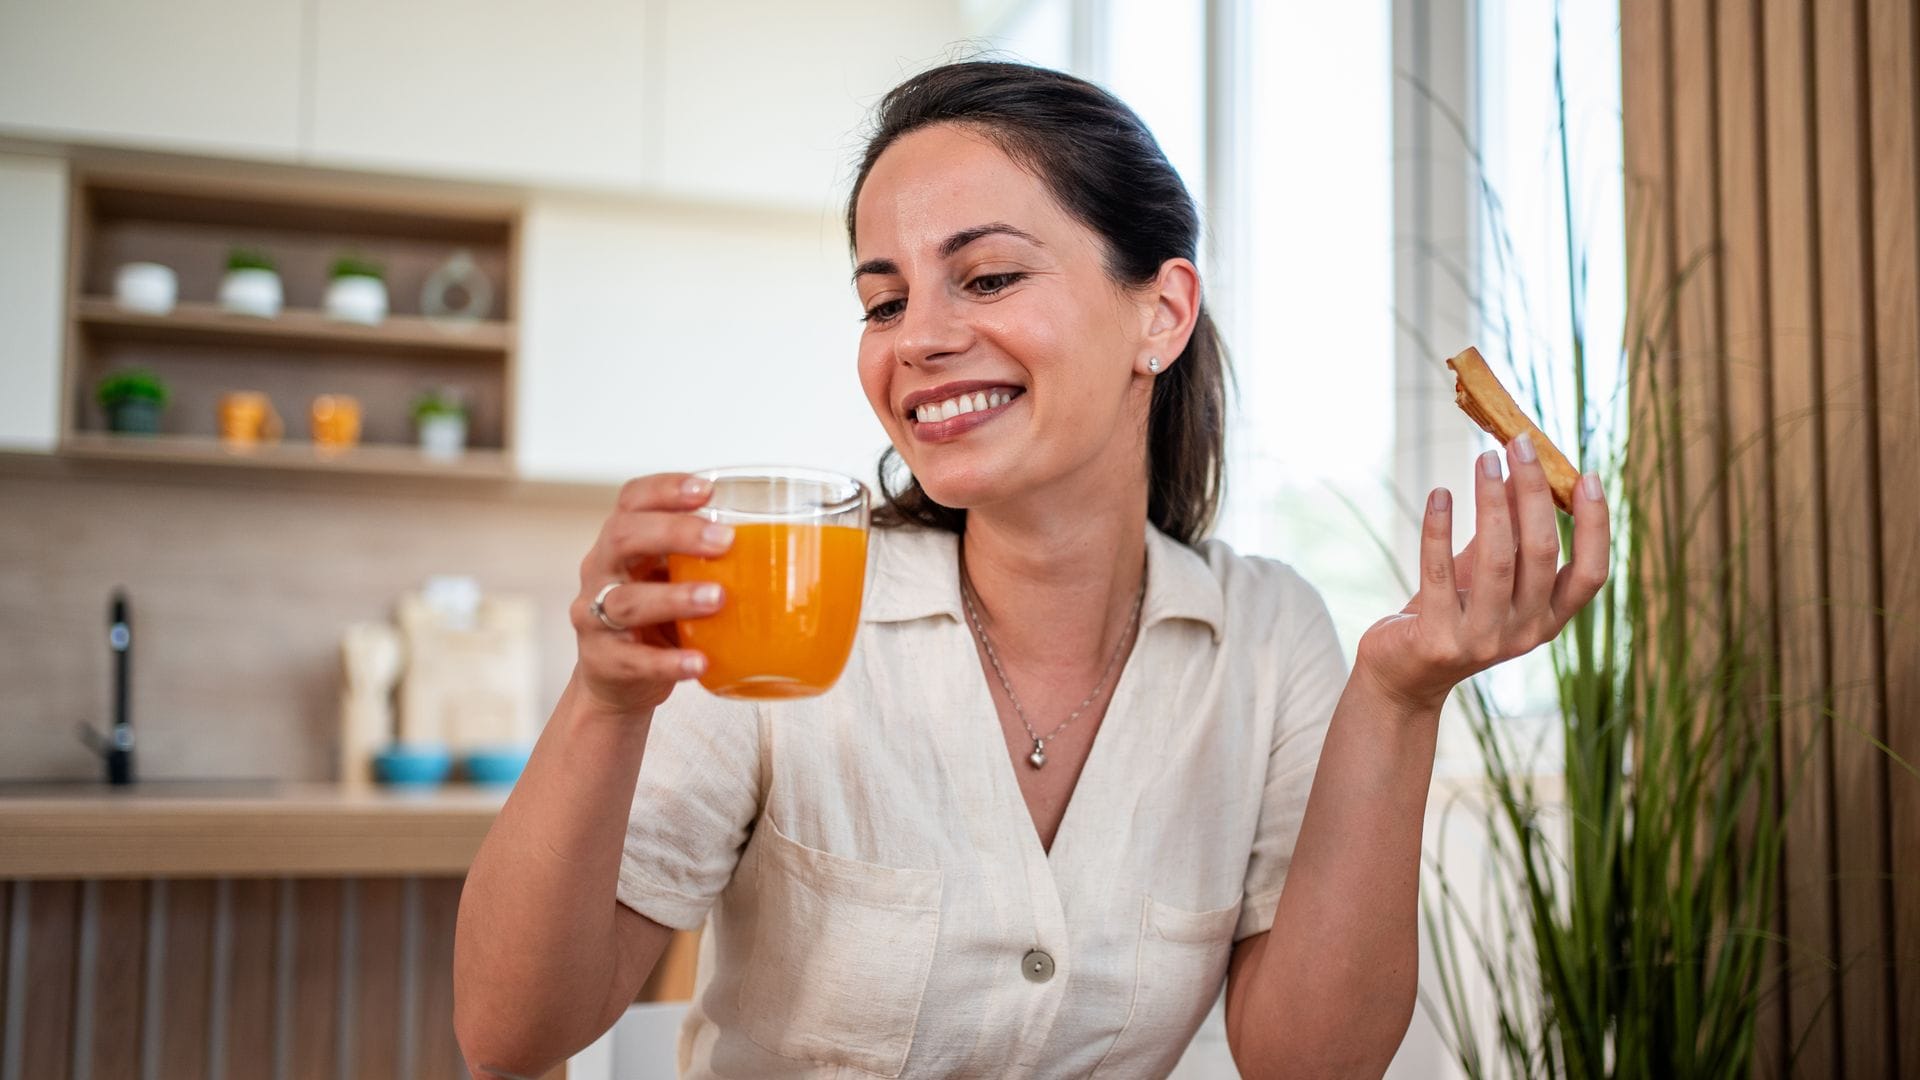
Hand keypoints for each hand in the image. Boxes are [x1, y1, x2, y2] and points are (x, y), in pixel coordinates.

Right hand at [570, 473, 734, 716]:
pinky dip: (668, 661)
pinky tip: (699, 661)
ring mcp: (596, 617)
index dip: (665, 489)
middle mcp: (602, 571)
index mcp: (623, 542)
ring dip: (674, 597)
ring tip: (717, 599)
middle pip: (623, 537)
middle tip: (724, 540)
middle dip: (674, 533)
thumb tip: (792, 547)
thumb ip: (708, 560)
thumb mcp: (675, 578)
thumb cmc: (658, 618)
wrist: (616, 680)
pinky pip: (633, 660)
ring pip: (627, 600)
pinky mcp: (604, 661)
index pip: (632, 500)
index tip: (707, 490)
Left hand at [1355, 435, 1609, 711]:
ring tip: (1484, 459)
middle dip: (1533, 493)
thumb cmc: (1451, 613)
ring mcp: (1483, 641)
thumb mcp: (1487, 573)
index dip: (1595, 526)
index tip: (1588, 475)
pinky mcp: (1439, 640)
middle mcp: (1525, 633)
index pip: (1591, 573)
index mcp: (1549, 620)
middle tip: (1519, 445)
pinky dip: (1439, 529)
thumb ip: (1510, 532)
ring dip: (1491, 501)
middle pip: (1542, 553)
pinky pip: (1440, 574)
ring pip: (1497, 559)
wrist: (1403, 675)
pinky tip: (1440, 494)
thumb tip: (1523, 469)